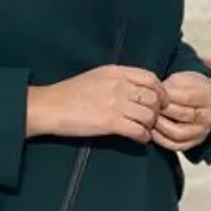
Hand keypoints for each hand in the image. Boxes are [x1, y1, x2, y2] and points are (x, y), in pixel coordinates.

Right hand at [26, 65, 166, 142]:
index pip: (150, 78)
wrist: (50, 106)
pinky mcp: (110, 123)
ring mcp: (116, 104)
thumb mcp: (96, 76)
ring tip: (145, 129)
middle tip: (154, 118)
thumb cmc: (69, 93)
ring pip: (149, 115)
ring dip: (150, 125)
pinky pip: (138, 131)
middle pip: (153, 97)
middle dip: (157, 110)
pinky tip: (139, 139)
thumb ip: (117, 79)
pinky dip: (143, 137)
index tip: (159, 100)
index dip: (160, 91)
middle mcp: (119, 85)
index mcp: (116, 72)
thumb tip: (136, 88)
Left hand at [152, 71, 210, 151]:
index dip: (166, 97)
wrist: (206, 100)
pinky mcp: (195, 143)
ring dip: (160, 127)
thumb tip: (153, 98)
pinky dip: (161, 140)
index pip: (185, 98)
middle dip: (161, 111)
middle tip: (147, 108)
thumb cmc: (190, 88)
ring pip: (178, 134)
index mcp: (207, 96)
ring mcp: (203, 131)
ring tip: (149, 119)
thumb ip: (170, 88)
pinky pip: (176, 145)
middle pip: (182, 116)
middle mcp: (208, 116)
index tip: (153, 95)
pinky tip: (153, 131)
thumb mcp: (182, 80)